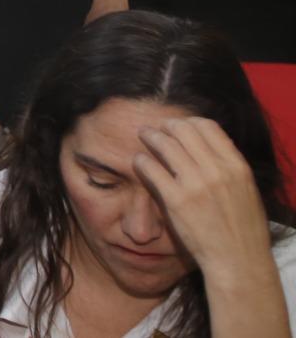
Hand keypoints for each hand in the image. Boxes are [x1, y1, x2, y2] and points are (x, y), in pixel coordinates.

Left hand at [133, 117, 272, 275]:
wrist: (238, 260)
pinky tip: (138, 162)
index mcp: (236, 166)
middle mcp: (217, 171)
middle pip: (183, 130)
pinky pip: (151, 168)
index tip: (178, 126)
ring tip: (143, 136)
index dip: (189, 122)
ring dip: (150, 137)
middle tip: (155, 129)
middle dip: (166, 126)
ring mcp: (195, 184)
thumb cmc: (243, 229)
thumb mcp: (245, 191)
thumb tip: (207, 148)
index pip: (208, 127)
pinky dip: (141, 160)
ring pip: (165, 144)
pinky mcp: (176, 199)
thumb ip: (228, 168)